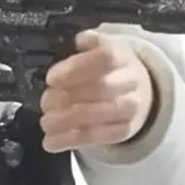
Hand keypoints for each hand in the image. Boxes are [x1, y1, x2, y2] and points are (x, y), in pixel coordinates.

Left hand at [40, 30, 154, 149]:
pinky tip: (50, 142)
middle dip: (67, 97)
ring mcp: (131, 108)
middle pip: (100, 89)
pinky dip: (69, 140)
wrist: (139, 91)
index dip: (76, 68)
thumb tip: (80, 42)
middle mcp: (131, 81)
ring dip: (65, 121)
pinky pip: (96, 137)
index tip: (51, 78)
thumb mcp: (101, 48)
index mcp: (123, 55)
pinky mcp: (125, 130)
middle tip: (45, 103)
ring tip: (45, 122)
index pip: (104, 59)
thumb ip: (88, 44)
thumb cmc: (108, 69)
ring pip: (97, 115)